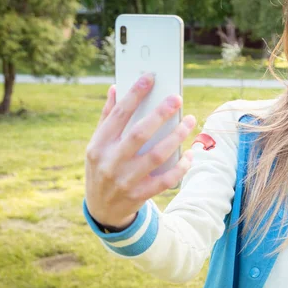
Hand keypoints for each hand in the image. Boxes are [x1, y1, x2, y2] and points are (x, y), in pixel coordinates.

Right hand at [85, 73, 196, 228]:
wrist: (101, 209)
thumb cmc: (102, 167)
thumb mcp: (98, 144)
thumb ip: (108, 117)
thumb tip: (116, 88)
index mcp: (99, 144)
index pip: (118, 114)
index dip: (135, 94)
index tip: (150, 78)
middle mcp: (111, 161)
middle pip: (139, 133)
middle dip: (160, 114)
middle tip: (177, 98)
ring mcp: (125, 180)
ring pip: (156, 155)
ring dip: (176, 137)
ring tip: (190, 122)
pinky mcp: (140, 195)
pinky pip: (166, 180)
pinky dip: (181, 167)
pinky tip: (189, 154)